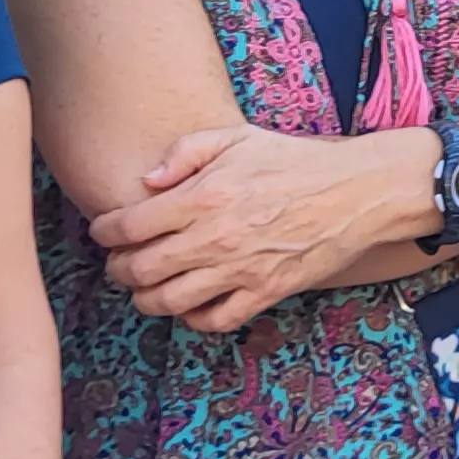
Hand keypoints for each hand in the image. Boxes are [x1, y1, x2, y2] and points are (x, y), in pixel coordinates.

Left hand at [91, 126, 415, 331]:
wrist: (355, 192)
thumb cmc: (294, 161)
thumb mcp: (236, 137)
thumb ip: (185, 152)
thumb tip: (148, 181)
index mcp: (203, 196)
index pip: (130, 224)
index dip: (104, 231)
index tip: (102, 232)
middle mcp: (215, 237)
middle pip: (141, 269)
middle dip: (118, 269)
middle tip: (118, 264)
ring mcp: (240, 270)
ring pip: (169, 301)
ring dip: (146, 299)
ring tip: (144, 289)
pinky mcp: (265, 292)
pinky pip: (214, 320)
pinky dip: (192, 318)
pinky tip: (188, 304)